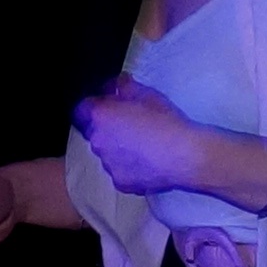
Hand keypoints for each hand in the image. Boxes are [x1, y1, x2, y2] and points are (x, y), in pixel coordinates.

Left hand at [74, 81, 232, 198]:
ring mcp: (107, 165)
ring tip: (143, 146)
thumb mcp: (148, 94)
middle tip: (132, 124)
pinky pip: (120, 171)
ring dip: (118, 148)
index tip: (111, 104)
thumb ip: (125, 87)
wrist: (185, 156)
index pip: (81, 109)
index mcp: (101, 117)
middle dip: (108, 127)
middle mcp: (97, 141)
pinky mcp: (120, 182)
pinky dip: (129, 166)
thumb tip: (117, 84)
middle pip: (95, 131)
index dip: (95, 105)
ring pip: (107, 153)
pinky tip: (148, 162)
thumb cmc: (166, 121)